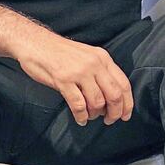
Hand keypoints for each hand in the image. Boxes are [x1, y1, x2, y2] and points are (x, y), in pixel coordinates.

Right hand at [14, 31, 133, 125]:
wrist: (36, 43)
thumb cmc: (61, 53)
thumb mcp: (88, 56)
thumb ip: (101, 72)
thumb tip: (111, 97)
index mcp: (103, 58)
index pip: (123, 83)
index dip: (127, 103)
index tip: (125, 115)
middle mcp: (94, 64)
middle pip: (114, 95)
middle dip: (115, 112)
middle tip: (109, 121)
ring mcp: (79, 72)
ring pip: (97, 101)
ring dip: (95, 114)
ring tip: (90, 116)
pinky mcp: (63, 80)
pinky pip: (78, 104)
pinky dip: (81, 116)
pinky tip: (80, 119)